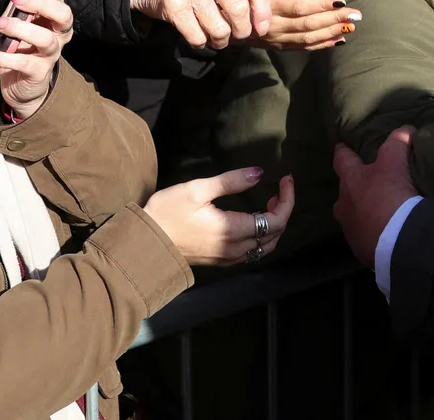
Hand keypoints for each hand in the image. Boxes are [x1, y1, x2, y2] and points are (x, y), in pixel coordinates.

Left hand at [0, 0, 74, 118]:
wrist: (21, 84)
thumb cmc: (20, 43)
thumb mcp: (19, 13)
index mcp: (55, 18)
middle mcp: (58, 34)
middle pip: (63, 16)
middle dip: (41, 4)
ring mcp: (50, 54)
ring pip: (45, 39)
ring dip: (21, 29)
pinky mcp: (38, 73)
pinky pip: (25, 64)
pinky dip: (5, 58)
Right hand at [131, 0, 360, 50]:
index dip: (312, 4)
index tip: (340, 6)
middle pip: (264, 16)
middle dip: (309, 27)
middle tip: (342, 29)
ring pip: (230, 32)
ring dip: (231, 39)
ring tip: (229, 35)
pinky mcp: (174, 8)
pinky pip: (201, 38)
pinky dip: (206, 42)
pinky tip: (206, 39)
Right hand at [145, 168, 294, 266]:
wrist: (144, 244)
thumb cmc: (168, 213)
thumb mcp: (197, 190)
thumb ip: (230, 181)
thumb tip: (259, 173)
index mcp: (234, 230)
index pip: (276, 221)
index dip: (288, 200)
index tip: (286, 180)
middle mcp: (235, 249)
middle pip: (275, 235)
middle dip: (283, 211)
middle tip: (279, 190)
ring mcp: (228, 258)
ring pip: (265, 247)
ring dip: (273, 225)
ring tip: (268, 202)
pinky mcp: (220, 261)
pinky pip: (251, 252)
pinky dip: (261, 236)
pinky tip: (252, 220)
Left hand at [332, 127, 417, 268]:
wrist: (396, 240)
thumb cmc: (390, 194)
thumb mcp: (395, 162)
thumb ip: (398, 141)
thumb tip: (405, 129)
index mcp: (350, 181)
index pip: (341, 160)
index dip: (343, 151)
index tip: (340, 145)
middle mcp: (344, 205)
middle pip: (344, 192)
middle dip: (352, 187)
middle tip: (365, 182)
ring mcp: (350, 229)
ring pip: (352, 215)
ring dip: (361, 211)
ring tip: (376, 210)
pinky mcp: (361, 249)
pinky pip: (364, 236)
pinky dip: (371, 231)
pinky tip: (383, 231)